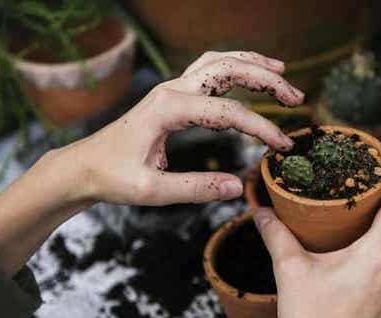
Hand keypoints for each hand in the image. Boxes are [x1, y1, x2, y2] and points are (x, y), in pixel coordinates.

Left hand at [0, 51, 303, 273]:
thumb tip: (238, 187)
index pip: (228, 112)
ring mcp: (172, 88)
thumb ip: (196, 188)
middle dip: (266, 80)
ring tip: (282, 73)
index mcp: (168, 109)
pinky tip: (250, 72)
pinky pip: (208, 69)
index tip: (282, 146)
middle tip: (296, 98)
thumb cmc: (112, 177)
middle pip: (228, 70)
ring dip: (253, 65)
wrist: (84, 166)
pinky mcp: (173, 95)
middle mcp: (171, 90)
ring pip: (219, 62)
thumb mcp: (152, 191)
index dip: (261, 128)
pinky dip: (234, 66)